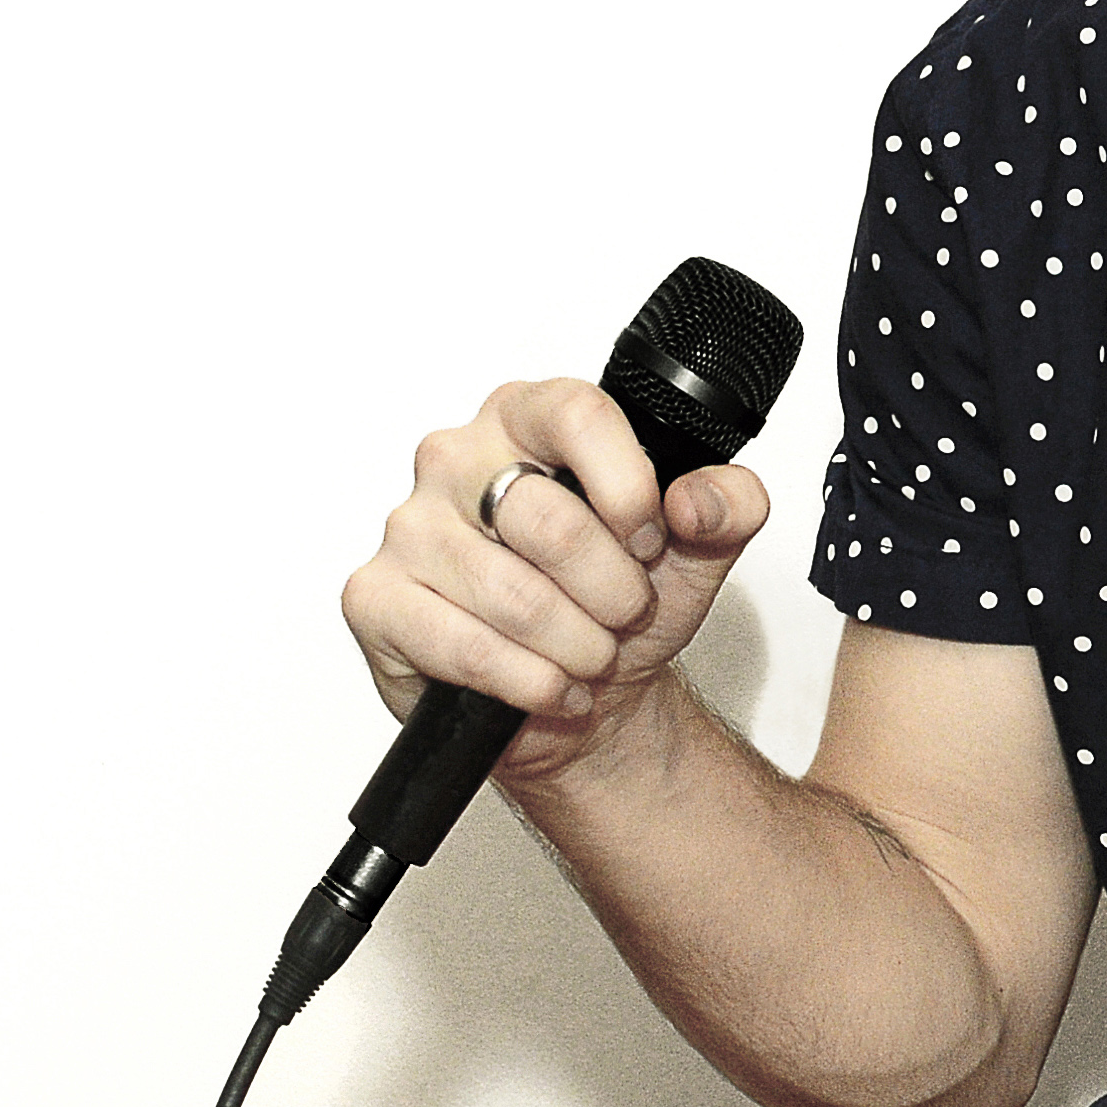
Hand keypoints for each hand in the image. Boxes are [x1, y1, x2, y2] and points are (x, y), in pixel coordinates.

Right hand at [338, 373, 772, 791]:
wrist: (583, 693)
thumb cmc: (622, 604)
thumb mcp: (701, 549)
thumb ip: (730, 504)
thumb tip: (695, 499)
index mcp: (526, 417)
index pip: (576, 414)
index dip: (628, 487)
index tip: (649, 538)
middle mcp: (455, 459)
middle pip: (548, 520)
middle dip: (611, 590)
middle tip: (624, 613)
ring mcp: (409, 529)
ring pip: (513, 595)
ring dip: (577, 646)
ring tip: (590, 656)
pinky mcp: (376, 600)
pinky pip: (467, 647)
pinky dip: (529, 683)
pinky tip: (551, 688)